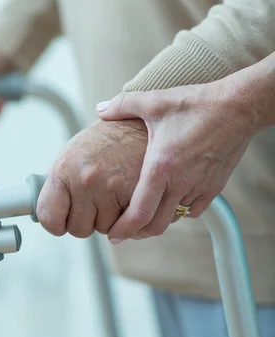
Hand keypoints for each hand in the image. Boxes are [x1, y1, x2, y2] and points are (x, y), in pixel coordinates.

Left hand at [36, 119, 147, 237]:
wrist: (144, 125)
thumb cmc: (109, 138)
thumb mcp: (75, 150)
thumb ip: (59, 179)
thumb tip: (39, 203)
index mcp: (65, 168)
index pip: (48, 216)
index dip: (55, 223)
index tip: (61, 221)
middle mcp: (86, 180)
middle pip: (78, 229)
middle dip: (87, 219)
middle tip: (96, 198)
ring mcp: (111, 189)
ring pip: (104, 230)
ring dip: (110, 219)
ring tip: (116, 191)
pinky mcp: (136, 197)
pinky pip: (128, 228)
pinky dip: (129, 220)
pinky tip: (129, 197)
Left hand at [97, 78, 255, 241]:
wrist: (236, 107)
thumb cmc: (195, 104)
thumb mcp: (153, 101)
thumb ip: (122, 105)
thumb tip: (99, 109)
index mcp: (161, 166)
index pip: (140, 212)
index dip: (124, 229)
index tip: (113, 235)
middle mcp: (181, 181)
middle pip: (156, 224)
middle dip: (137, 231)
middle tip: (124, 229)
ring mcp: (200, 186)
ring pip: (175, 217)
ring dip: (158, 219)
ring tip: (144, 213)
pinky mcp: (215, 186)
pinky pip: (194, 209)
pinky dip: (179, 210)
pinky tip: (171, 197)